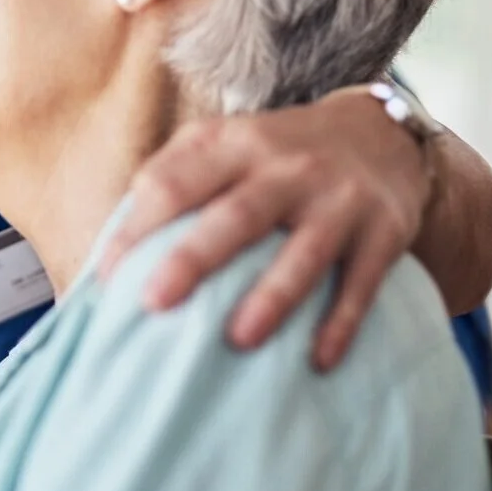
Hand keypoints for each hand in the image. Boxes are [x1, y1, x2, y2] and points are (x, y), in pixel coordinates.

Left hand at [100, 86, 429, 370]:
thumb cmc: (279, 151)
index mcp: (236, 143)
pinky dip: (342, 322)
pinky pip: (362, 282)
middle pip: (237, 215)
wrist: (382, 131)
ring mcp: (338, 199)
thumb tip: (116, 238)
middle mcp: (288, 168)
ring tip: (239, 339)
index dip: (138, 228)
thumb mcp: (226, 139)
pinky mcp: (383, 231)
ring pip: (304, 252)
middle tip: (154, 302)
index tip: (108, 278)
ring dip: (273, 296)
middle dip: (194, 259)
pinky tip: (320, 359)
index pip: (176, 182)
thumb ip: (174, 173)